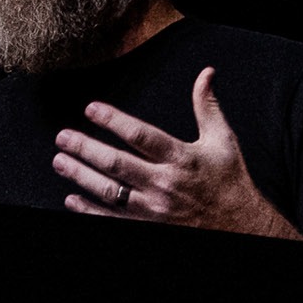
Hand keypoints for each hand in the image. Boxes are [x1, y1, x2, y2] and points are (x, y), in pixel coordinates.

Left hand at [50, 68, 301, 239]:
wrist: (242, 226)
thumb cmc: (229, 181)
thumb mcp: (222, 141)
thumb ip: (207, 107)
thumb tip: (205, 75)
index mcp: (181, 158)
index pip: (140, 135)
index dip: (113, 120)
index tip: (91, 108)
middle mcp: (165, 184)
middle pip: (116, 164)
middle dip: (84, 148)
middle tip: (63, 137)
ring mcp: (154, 209)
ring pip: (108, 191)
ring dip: (80, 176)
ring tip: (60, 162)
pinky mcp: (149, 228)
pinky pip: (112, 220)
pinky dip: (89, 211)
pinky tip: (72, 200)